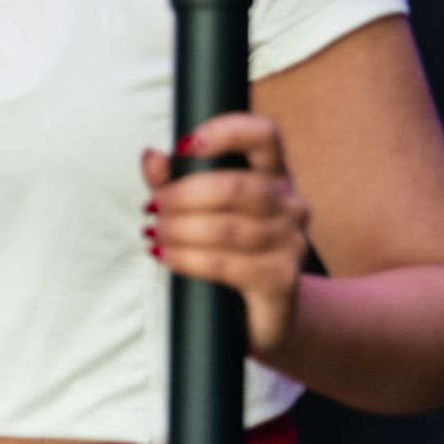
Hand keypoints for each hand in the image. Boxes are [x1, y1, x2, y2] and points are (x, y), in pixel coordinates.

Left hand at [141, 112, 311, 357]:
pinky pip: (229, 265)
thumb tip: (152, 156)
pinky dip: (188, 259)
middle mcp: (290, 204)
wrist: (256, 313)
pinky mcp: (283, 280)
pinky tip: (165, 256)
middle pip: (236, 187)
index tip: (184, 144)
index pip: (264, 135)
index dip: (227, 131)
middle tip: (151, 208)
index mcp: (272, 175)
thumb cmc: (224, 250)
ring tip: (152, 235)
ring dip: (179, 230)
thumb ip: (173, 182)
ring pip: (228, 228)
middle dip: (182, 196)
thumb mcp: (194, 211)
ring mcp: (292, 243)